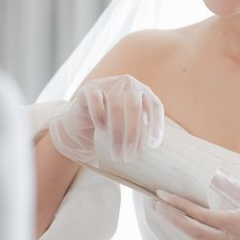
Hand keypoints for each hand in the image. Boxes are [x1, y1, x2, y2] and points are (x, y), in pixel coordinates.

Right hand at [49, 74, 163, 163]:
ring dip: (116, 134)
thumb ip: (141, 130)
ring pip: (116, 107)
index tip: (153, 145)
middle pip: (134, 108)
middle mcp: (128, 84)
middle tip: (129, 156)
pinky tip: (101, 129)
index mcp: (143, 91)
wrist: (83, 119)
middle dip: (133, 135)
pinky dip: (99, 116)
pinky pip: (96, 101)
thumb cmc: (112, 124)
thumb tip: (148, 147)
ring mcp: (109, 83)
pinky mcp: (90, 88)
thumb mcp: (130, 125)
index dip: (156, 125)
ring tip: (116, 154)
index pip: (155, 106)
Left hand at [155, 172, 239, 239]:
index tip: (164, 195)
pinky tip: (179, 216)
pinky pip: (203, 238)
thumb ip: (227, 185)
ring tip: (162, 207)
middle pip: (194, 232)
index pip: (203, 216)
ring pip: (196, 237)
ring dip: (177, 223)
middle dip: (172, 218)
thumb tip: (206, 172)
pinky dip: (189, 226)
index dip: (181, 205)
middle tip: (156, 203)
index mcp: (239, 224)